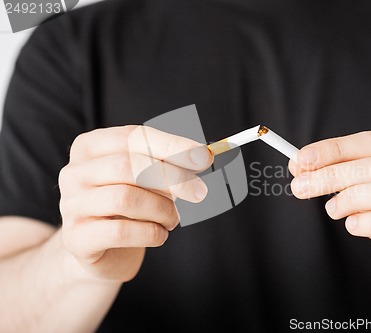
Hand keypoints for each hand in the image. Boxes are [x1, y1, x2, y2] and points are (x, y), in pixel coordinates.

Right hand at [58, 126, 211, 281]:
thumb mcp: (147, 177)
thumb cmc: (129, 205)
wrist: (102, 249)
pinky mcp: (77, 238)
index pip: (133, 137)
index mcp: (90, 146)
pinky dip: (151, 233)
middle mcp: (74, 172)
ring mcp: (71, 205)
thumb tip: (203, 155)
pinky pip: (121, 232)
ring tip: (174, 219)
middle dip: (172, 178)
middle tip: (200, 192)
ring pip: (125, 198)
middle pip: (128, 166)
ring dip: (162, 210)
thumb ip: (169, 163)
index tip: (204, 157)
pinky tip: (159, 234)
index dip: (172, 146)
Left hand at [289, 131, 370, 292]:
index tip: (302, 158)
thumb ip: (340, 172)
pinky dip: (370, 223)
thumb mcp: (368, 188)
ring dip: (352, 199)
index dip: (336, 149)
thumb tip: (299, 163)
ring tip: (332, 209)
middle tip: (301, 187)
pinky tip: (352, 225)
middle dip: (334, 175)